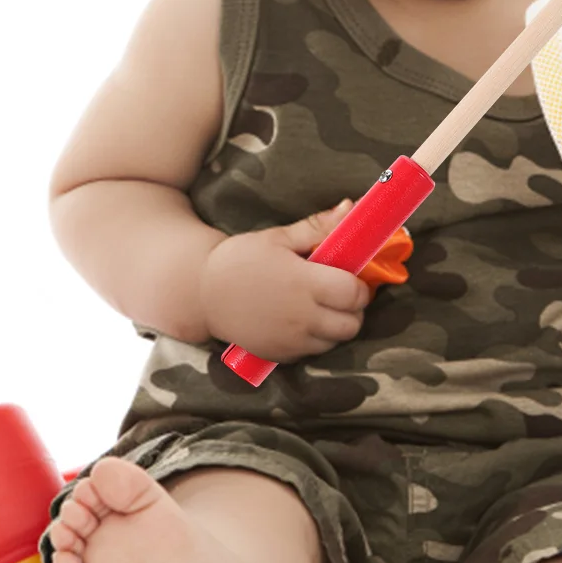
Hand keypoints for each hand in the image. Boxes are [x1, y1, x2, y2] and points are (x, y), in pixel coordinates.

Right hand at [199, 199, 374, 363]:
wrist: (201, 292)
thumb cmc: (241, 259)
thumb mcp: (278, 237)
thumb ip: (318, 227)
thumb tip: (351, 207)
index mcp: (304, 282)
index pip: (355, 294)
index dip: (359, 286)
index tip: (349, 277)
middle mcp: (302, 316)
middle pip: (353, 324)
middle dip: (354, 309)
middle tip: (340, 294)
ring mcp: (291, 340)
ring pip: (336, 341)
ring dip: (337, 326)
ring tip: (321, 307)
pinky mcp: (280, 355)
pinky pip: (314, 352)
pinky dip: (317, 339)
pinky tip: (302, 321)